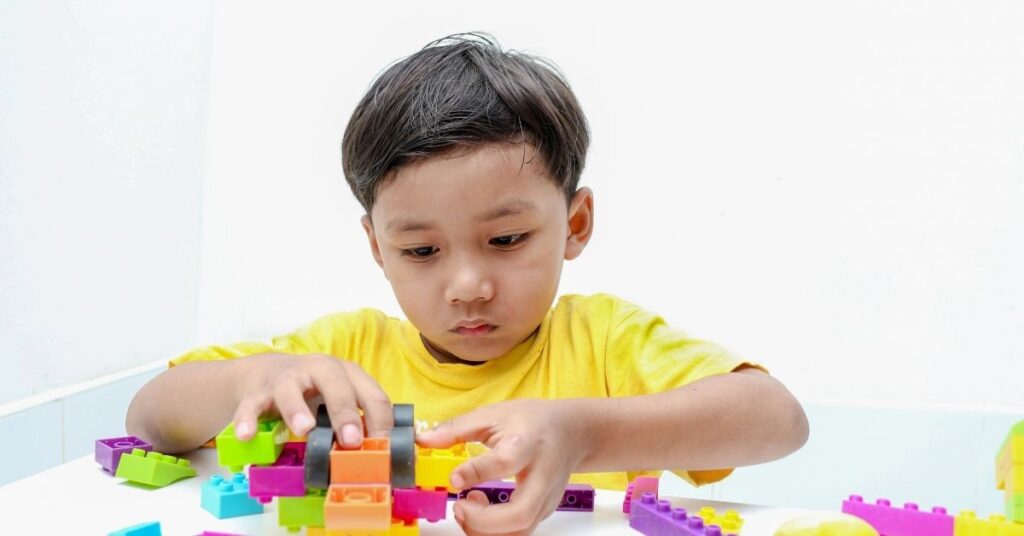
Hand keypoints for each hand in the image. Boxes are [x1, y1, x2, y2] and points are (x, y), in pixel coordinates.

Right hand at [231, 353, 392, 446]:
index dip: (380, 421)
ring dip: (297, 410)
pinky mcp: (258, 392)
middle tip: (352, 440)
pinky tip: (247, 435)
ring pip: (291, 390)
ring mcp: (287, 379)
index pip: (372, 395)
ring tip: (304, 429)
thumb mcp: (341, 401)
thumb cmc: (314, 393)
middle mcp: (319, 369)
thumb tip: (407, 445)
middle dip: (345, 413)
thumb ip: (366, 421)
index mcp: (348, 374)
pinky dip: (248, 419)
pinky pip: (252, 405)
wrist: (266, 374)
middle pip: (336, 385)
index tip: (383, 448)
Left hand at [416, 399, 589, 535]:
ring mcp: (546, 498)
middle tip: (460, 506)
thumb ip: (457, 429)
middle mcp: (541, 475)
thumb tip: (423, 440)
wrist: (572, 432)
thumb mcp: (494, 414)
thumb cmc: (534, 421)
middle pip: (520, 513)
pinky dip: (494, 531)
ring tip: (466, 508)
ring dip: (486, 530)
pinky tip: (480, 513)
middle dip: (483, 520)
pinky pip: (519, 532)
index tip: (454, 478)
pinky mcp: (544, 511)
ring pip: (521, 530)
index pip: (505, 462)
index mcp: (527, 442)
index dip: (477, 473)